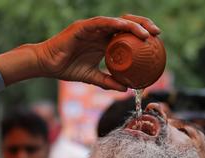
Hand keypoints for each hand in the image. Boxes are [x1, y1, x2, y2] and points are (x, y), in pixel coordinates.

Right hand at [0, 15, 160, 90]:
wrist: (47, 65)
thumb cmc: (67, 69)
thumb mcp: (92, 78)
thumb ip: (108, 82)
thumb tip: (127, 89)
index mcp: (104, 41)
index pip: (127, 34)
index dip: (142, 35)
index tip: (156, 43)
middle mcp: (101, 31)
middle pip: (126, 23)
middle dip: (144, 25)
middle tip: (158, 34)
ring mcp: (92, 27)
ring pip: (117, 21)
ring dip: (134, 25)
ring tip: (147, 33)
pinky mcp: (83, 26)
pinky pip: (102, 23)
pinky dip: (115, 24)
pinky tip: (126, 28)